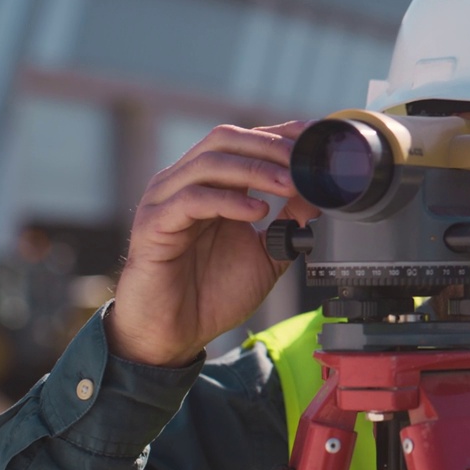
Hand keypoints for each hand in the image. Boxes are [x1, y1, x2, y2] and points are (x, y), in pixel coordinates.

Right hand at [107, 121, 319, 365]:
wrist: (174, 334)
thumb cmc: (210, 294)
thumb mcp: (265, 254)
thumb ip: (288, 224)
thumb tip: (316, 195)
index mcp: (210, 185)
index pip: (244, 142)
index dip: (279, 134)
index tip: (313, 137)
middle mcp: (184, 184)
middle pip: (225, 140)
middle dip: (269, 146)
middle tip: (303, 162)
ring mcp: (165, 201)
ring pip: (209, 163)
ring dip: (255, 170)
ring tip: (289, 186)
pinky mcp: (153, 225)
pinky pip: (190, 200)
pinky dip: (228, 201)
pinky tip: (257, 212)